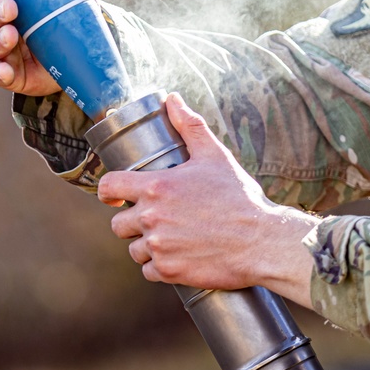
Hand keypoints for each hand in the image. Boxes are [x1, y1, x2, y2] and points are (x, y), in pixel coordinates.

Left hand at [97, 93, 316, 307]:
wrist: (262, 241)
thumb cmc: (239, 197)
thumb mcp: (214, 155)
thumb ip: (189, 125)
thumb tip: (172, 98)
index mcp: (156, 187)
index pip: (108, 188)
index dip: (108, 192)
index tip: (115, 197)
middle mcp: (151, 218)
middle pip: (118, 224)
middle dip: (131, 221)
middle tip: (154, 218)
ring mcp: (159, 247)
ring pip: (134, 250)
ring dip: (146, 245)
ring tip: (170, 238)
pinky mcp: (169, 272)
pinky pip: (149, 271)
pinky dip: (160, 266)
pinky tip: (177, 256)